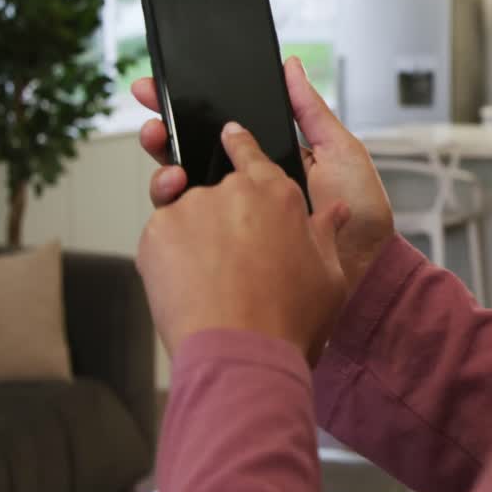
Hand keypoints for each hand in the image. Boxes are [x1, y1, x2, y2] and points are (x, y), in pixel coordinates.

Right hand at [132, 57, 394, 290]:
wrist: (368, 269)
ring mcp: (236, 218)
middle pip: (194, 154)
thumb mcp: (340, 150)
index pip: (222, 129)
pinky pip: (193, 224)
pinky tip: (173, 186)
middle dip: (164, 130)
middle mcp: (248, 187)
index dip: (190, 108)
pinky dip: (173, 204)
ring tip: (161, 147)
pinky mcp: (230, 247)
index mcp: (271, 159)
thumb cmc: (362, 212)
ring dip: (164, 164)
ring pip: (185, 188)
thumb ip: (311, 111)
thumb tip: (290, 66)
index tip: (161, 87)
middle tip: (151, 113)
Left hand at [136, 122, 350, 361]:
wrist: (241, 355)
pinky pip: (162, 239)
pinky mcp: (156, 234)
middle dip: (221, 215)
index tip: (229, 136)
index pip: (250, 151)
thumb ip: (325, 234)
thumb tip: (335, 211)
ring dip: (195, 238)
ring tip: (214, 281)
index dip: (239, 143)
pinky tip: (192, 287)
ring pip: (186, 214)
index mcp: (276, 193)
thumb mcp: (328, 275)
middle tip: (232, 256)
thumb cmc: (288, 321)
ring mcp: (189, 209)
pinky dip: (172, 258)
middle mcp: (231, 191)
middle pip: (216, 189)